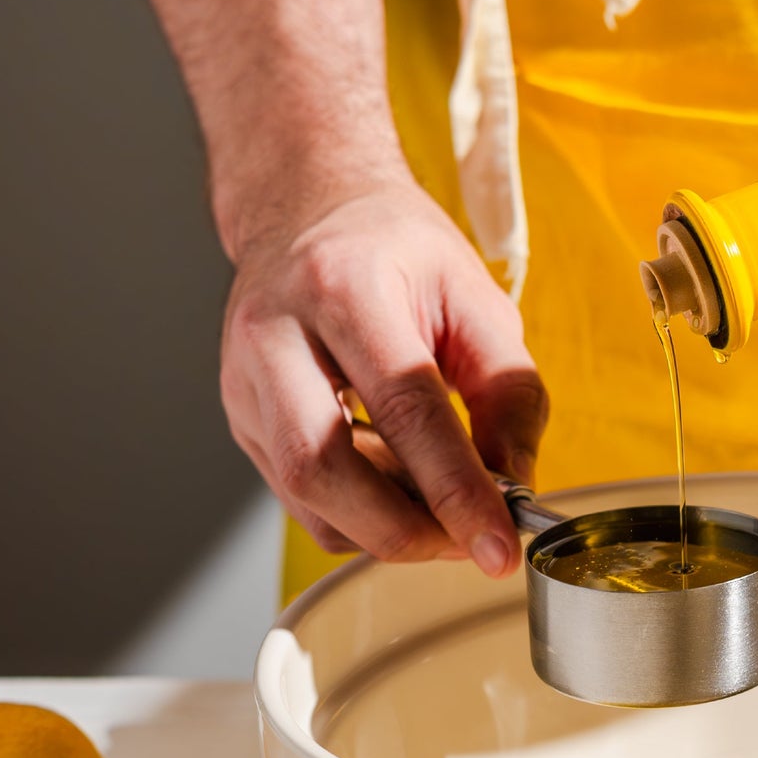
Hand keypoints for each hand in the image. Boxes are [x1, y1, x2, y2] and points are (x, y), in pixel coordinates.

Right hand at [220, 177, 546, 576]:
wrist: (307, 210)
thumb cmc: (395, 251)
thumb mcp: (477, 298)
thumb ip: (511, 392)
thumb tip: (515, 484)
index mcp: (344, 288)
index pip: (405, 409)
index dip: (456, 491)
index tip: (498, 547)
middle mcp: (276, 336)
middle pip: (325, 468)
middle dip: (406, 530)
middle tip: (467, 541)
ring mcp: (245, 383)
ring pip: (308, 498)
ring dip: (385, 528)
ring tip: (438, 504)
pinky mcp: (241, 420)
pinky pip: (301, 500)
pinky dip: (359, 516)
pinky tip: (394, 484)